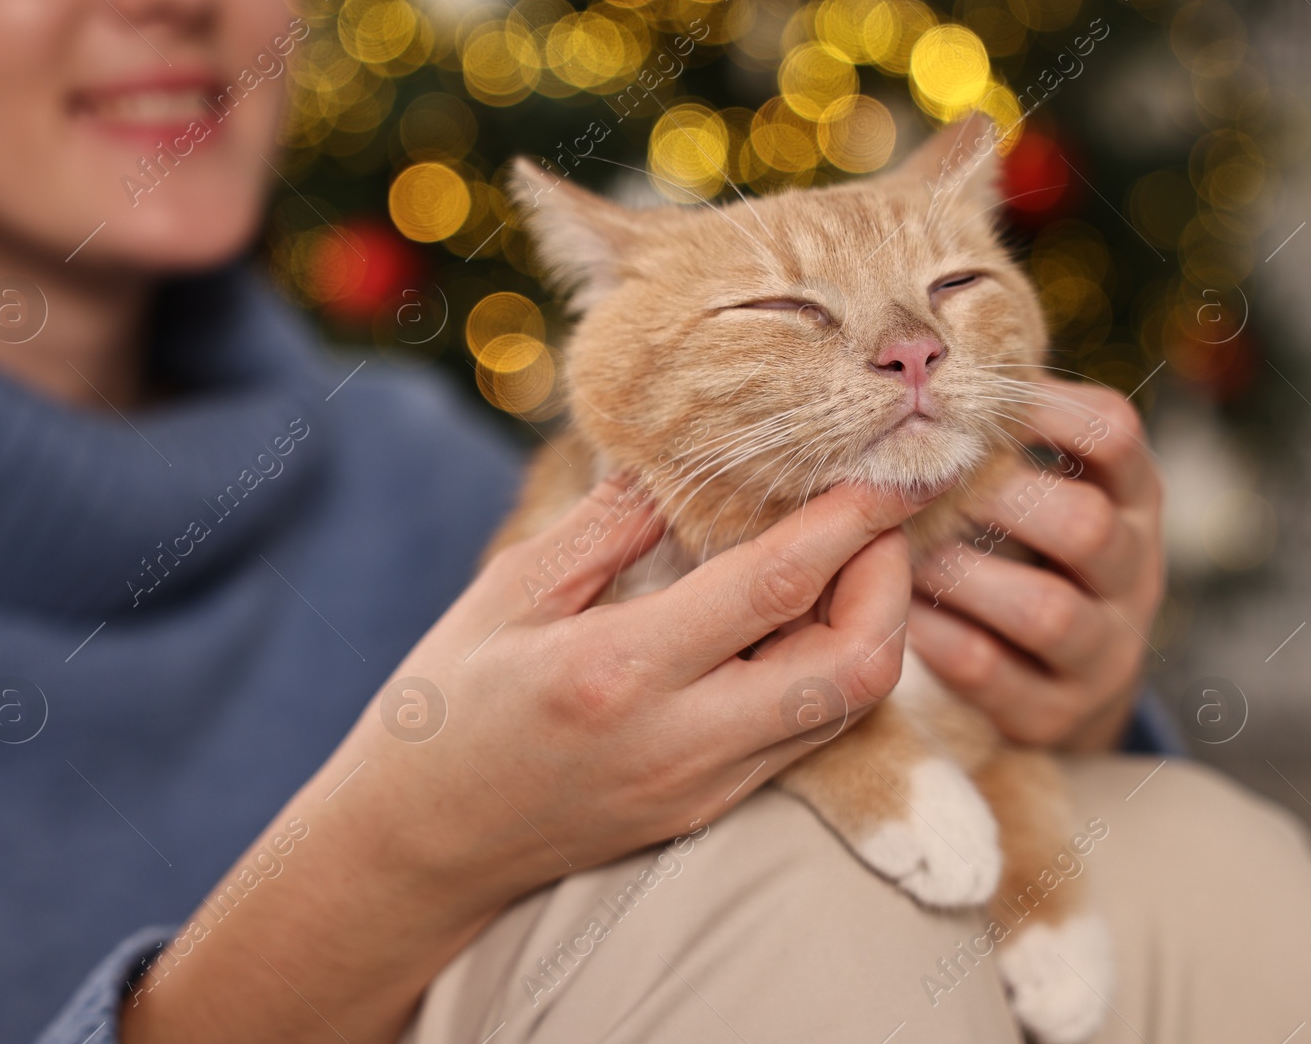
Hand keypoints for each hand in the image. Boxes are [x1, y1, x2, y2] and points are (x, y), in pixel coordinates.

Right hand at [351, 473, 924, 906]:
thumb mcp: (506, 596)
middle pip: (854, 666)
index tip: (891, 468)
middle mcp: (680, 740)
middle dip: (892, 582)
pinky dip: (827, 669)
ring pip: (847, 708)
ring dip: (870, 627)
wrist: (418, 848)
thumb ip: (607, 528)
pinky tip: (794, 622)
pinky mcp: (708, 809)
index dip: (850, 520)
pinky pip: (806, 735)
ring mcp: (703, 787)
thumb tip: (680, 463)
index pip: (775, 586)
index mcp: (618, 670)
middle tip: (872, 519)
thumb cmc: (444, 711)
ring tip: (842, 560)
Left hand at [908, 380, 1164, 749]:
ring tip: (899, 548)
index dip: (1046, 409)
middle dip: (997, 500)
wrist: (1060, 675)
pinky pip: (995, 673)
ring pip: (1047, 609)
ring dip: (962, 573)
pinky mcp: (1056, 710)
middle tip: (917, 480)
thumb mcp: (1041, 485)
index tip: (972, 395)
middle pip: (1087, 526)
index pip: (1114, 436)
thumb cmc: (1025, 548)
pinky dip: (938, 638)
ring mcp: (1105, 647)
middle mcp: (1134, 570)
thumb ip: (1001, 434)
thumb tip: (913, 358)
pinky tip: (894, 610)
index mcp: (1132, 496)